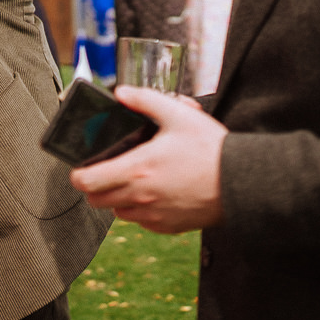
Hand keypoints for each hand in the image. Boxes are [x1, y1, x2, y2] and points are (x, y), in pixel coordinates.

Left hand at [68, 85, 227, 232]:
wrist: (242, 182)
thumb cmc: (211, 149)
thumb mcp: (178, 114)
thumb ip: (145, 101)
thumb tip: (121, 92)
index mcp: (136, 170)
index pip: (87, 182)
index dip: (78, 174)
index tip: (81, 167)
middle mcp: (140, 197)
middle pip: (96, 201)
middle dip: (94, 186)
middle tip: (104, 171)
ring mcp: (154, 215)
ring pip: (118, 212)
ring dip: (116, 198)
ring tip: (131, 180)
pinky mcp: (168, 226)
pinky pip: (141, 222)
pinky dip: (139, 210)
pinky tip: (153, 193)